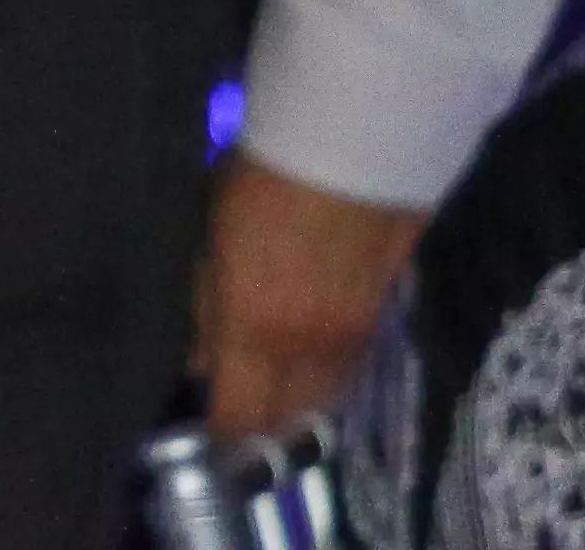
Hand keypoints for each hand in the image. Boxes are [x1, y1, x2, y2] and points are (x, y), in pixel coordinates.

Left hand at [196, 148, 420, 434]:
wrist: (353, 148)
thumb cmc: (259, 182)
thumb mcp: (208, 240)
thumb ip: (206, 308)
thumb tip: (200, 361)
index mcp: (255, 333)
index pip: (241, 417)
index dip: (224, 437)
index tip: (207, 436)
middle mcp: (309, 349)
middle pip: (290, 416)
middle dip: (264, 424)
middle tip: (239, 409)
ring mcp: (353, 334)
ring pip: (326, 393)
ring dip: (299, 398)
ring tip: (271, 384)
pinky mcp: (383, 312)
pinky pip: (351, 364)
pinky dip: (328, 370)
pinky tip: (309, 352)